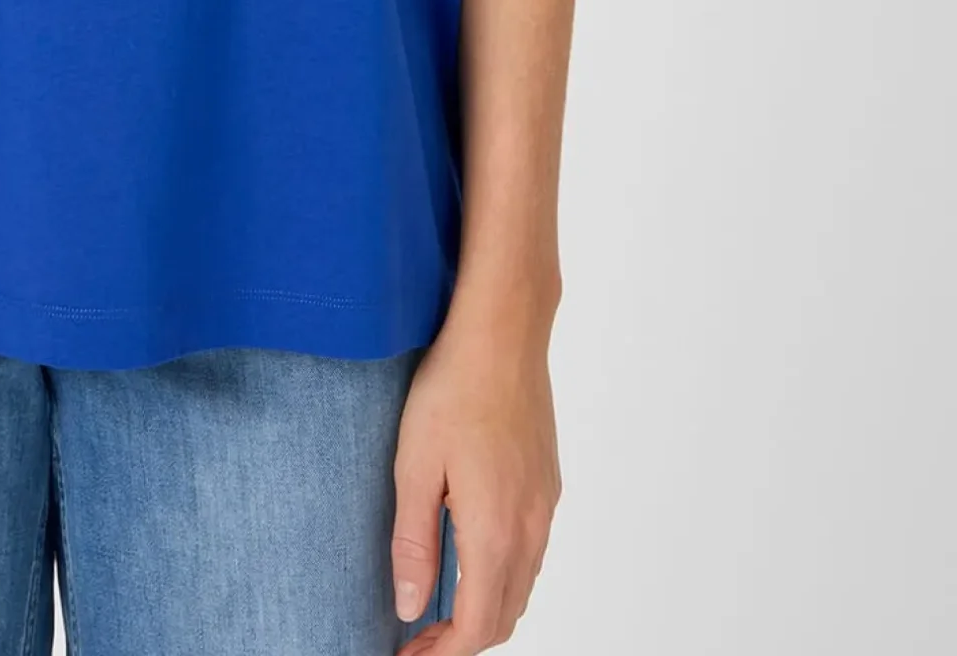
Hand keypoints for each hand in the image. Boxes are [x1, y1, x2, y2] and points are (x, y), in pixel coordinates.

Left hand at [388, 313, 561, 649]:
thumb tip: (410, 607)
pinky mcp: (548, 483)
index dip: (443, 654)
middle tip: (418, 639)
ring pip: (522, 585)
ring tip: (439, 606)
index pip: (478, 625)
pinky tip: (470, 556)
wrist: (504, 333)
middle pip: (505, 616)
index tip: (408, 655)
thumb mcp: (415, 466)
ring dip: (485, 609)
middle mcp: (531, 527)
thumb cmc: (452, 389)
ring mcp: (545, 505)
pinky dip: (503, 576)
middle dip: (463, 639)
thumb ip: (414, 542)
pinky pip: (532, 552)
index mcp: (495, 530)